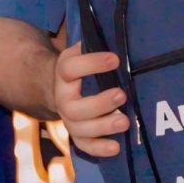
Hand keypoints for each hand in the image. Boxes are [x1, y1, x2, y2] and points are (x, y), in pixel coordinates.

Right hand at [54, 43, 128, 157]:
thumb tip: (118, 33)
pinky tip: (116, 147)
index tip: (115, 59)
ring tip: (124, 121)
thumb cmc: (81, 67)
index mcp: (64, 74)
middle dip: (100, 103)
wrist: (59, 88)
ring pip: (80, 128)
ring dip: (103, 127)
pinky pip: (84, 145)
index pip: (71, 68)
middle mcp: (63, 99)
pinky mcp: (77, 134)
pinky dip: (99, 149)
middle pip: (76, 107)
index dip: (91, 64)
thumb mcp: (81, 52)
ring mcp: (69, 119)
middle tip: (122, 94)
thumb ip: (93, 44)